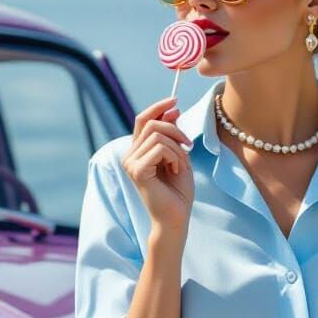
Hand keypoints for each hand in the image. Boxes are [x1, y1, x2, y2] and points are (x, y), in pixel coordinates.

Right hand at [122, 95, 194, 232]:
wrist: (176, 216)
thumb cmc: (178, 190)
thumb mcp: (179, 155)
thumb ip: (172, 134)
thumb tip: (172, 108)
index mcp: (137, 150)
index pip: (143, 119)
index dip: (159, 106)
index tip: (176, 101)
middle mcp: (129, 155)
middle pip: (151, 123)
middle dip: (175, 130)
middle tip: (188, 145)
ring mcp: (130, 163)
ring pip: (157, 135)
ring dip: (177, 147)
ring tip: (180, 164)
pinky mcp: (137, 170)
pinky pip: (160, 148)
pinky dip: (174, 156)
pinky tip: (175, 170)